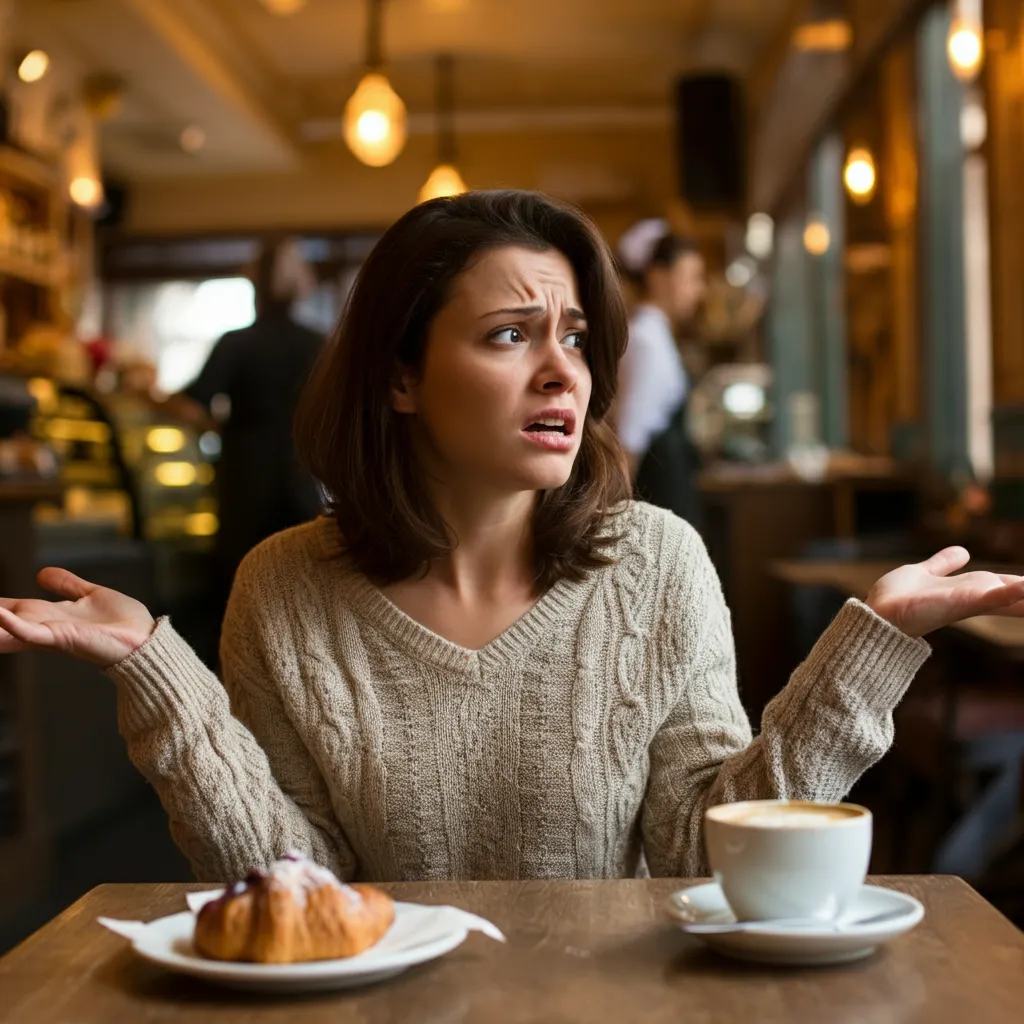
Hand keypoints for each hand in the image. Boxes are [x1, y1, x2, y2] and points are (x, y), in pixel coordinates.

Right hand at [0, 568, 155, 667]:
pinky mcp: (63, 638)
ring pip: (8, 627)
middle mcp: (43, 627)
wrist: (146, 641)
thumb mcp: (89, 596)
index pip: (8, 610)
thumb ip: (67, 586)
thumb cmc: (122, 624)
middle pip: (0, 622)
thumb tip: (41, 573)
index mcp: (48, 617)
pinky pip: (32, 632)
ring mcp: (50, 634)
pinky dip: (13, 624)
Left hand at [866, 547, 1023, 637]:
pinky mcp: (958, 603)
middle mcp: (975, 596)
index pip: (1010, 585)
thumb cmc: (897, 598)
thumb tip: (962, 552)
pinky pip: (990, 596)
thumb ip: (944, 564)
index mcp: (971, 588)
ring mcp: (969, 600)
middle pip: (1018, 593)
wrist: (877, 613)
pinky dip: (1010, 592)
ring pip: (1011, 595)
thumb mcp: (926, 572)